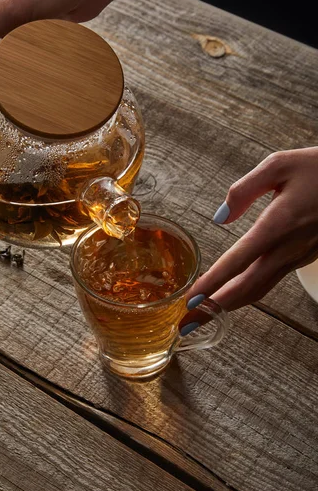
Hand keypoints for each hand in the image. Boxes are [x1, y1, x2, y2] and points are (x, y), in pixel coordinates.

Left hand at [185, 147, 317, 314]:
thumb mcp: (279, 165)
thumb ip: (244, 190)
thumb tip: (220, 217)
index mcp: (278, 225)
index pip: (238, 261)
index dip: (213, 283)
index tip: (190, 301)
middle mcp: (288, 248)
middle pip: (246, 288)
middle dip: (214, 308)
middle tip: (187, 324)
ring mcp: (298, 256)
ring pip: (260, 289)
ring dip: (229, 305)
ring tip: (203, 316)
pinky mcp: (304, 256)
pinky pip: (271, 281)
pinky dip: (247, 293)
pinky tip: (231, 295)